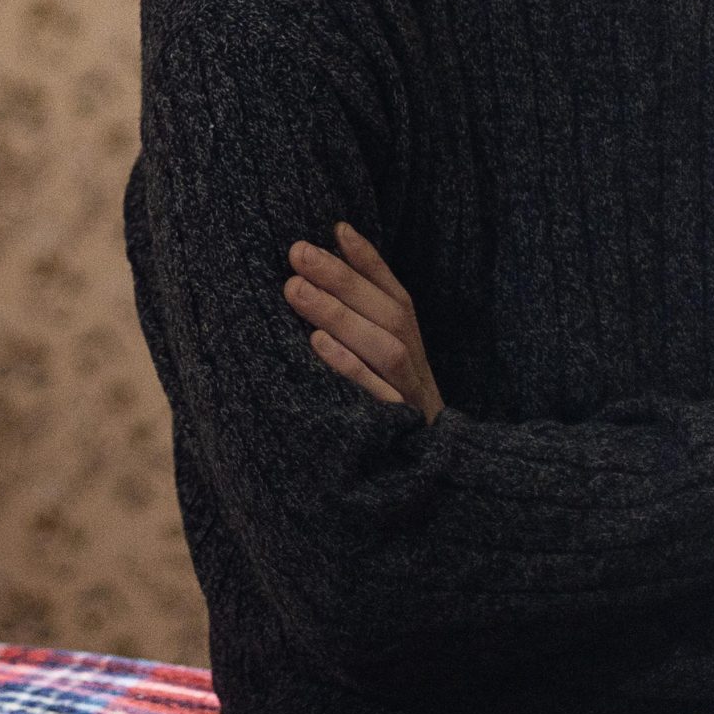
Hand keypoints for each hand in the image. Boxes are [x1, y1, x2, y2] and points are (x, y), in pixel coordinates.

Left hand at [284, 223, 443, 421]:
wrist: (418, 484)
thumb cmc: (384, 412)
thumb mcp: (377, 366)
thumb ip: (360, 322)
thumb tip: (327, 268)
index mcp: (412, 348)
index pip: (396, 295)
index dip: (370, 261)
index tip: (337, 228)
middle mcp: (417, 367)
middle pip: (389, 314)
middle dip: (342, 279)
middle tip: (297, 253)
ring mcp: (410, 398)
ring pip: (385, 347)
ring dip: (340, 314)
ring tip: (295, 288)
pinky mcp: (399, 429)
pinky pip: (378, 395)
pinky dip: (350, 366)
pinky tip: (318, 342)